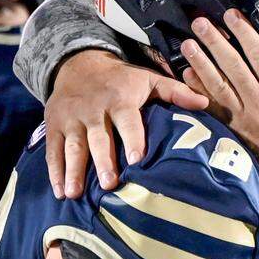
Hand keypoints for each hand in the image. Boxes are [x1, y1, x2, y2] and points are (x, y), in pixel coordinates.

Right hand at [45, 50, 208, 198]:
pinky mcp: (53, 125)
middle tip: (110, 184)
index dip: (133, 139)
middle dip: (103, 161)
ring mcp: (71, 119)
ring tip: (73, 194)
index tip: (138, 160)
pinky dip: (54, 170)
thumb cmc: (122, 80)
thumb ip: (176, 92)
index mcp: (120, 99)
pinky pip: (53, 149)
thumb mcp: (149, 79)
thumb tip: (205, 103)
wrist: (78, 64)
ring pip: (72, 146)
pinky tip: (59, 191)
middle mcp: (93, 110)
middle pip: (98, 138)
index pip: (128, 121)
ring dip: (73, 171)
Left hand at [179, 10, 258, 170]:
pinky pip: (210, 104)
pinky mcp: (230, 125)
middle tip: (200, 23)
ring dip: (200, 62)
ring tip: (187, 44)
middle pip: (233, 65)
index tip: (231, 16)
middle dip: (215, 42)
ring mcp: (241, 112)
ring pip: (217, 83)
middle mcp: (257, 98)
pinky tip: (186, 73)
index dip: (243, 33)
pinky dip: (197, 89)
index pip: (258, 54)